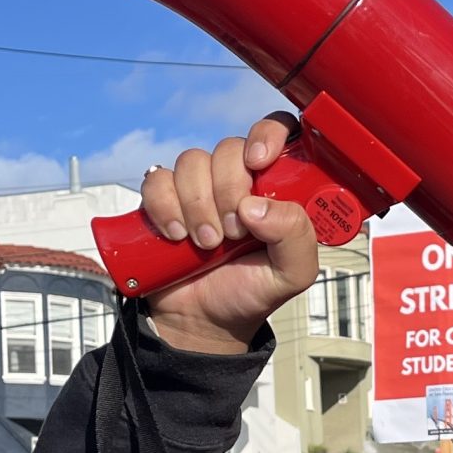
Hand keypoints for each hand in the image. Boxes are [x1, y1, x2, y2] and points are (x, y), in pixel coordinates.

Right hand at [137, 113, 315, 353]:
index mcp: (273, 187)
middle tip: (233, 232)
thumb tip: (256, 206)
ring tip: (207, 244)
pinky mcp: (163, 200)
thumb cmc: (250, 292)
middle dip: (229, 189)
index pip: (276, 130)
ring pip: (192, 162)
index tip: (258, 161)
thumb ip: (296, 236)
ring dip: (198, 205)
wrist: (203, 322)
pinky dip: (165, 208)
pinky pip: (157, 181)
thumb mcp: (292, 273)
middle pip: (228, 148)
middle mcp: (236, 180)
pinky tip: (176, 236)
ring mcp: (197, 188)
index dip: (266, 134)